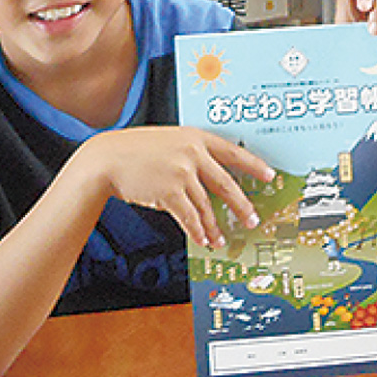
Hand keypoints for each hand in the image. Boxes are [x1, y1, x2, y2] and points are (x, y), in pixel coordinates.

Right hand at [88, 126, 274, 250]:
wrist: (107, 158)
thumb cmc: (136, 150)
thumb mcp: (170, 141)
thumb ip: (191, 152)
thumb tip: (213, 174)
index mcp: (196, 137)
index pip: (233, 152)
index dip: (254, 165)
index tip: (269, 175)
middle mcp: (193, 153)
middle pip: (227, 183)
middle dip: (242, 205)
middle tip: (252, 219)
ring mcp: (181, 173)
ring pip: (207, 206)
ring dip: (215, 226)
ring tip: (221, 239)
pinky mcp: (169, 192)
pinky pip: (190, 217)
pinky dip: (197, 231)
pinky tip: (203, 239)